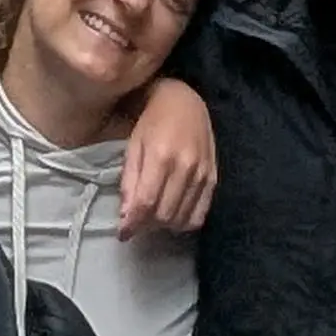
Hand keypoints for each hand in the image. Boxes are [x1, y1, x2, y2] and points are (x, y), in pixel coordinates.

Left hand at [121, 77, 215, 234]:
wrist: (184, 102)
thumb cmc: (151, 122)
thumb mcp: (133, 147)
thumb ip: (129, 181)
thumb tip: (125, 218)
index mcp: (160, 156)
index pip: (146, 202)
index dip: (132, 223)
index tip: (122, 234)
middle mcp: (185, 167)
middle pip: (164, 214)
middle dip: (146, 225)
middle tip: (136, 222)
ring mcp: (202, 174)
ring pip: (182, 218)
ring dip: (163, 226)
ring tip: (152, 218)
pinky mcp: (214, 179)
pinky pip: (200, 214)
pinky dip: (184, 223)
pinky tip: (172, 216)